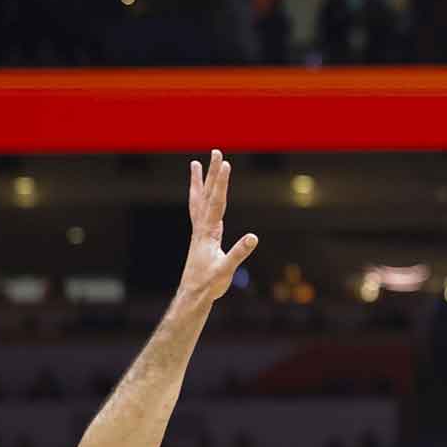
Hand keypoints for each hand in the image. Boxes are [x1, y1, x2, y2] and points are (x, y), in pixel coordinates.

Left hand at [181, 149, 258, 301]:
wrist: (192, 294)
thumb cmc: (209, 284)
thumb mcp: (226, 270)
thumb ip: (238, 253)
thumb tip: (253, 237)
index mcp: (208, 232)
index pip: (217, 201)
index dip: (222, 182)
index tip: (225, 163)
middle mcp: (201, 227)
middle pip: (207, 194)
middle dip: (213, 173)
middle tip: (216, 152)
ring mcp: (199, 230)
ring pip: (199, 200)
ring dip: (200, 182)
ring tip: (196, 165)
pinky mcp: (201, 236)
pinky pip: (199, 210)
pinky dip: (201, 197)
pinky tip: (204, 195)